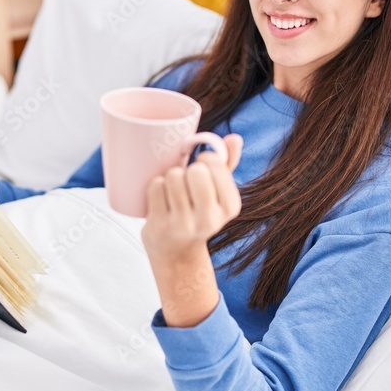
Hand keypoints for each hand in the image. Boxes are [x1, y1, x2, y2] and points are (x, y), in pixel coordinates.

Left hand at [140, 133, 243, 264]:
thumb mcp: (217, 193)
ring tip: (172, 192)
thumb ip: (227, 164)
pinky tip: (160, 199)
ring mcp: (184, 224)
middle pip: (196, 171)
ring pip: (173, 176)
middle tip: (185, 181)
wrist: (176, 252)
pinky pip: (156, 187)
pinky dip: (155, 187)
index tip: (201, 168)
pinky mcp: (161, 226)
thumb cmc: (196, 212)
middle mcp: (211, 219)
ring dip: (169, 178)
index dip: (205, 159)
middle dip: (187, 169)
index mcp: (230, 207)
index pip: (216, 164)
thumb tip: (234, 137)